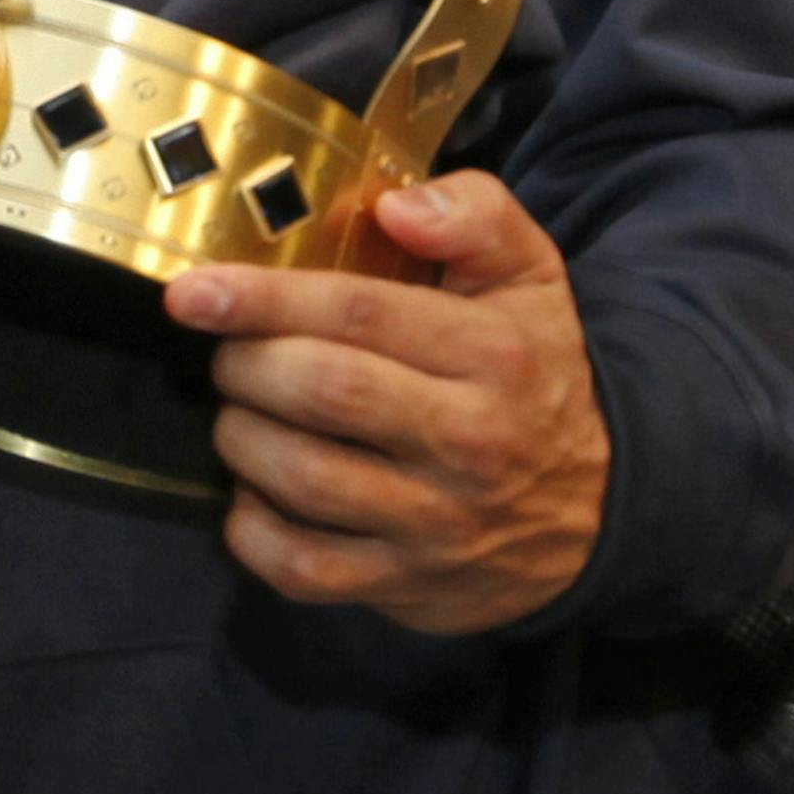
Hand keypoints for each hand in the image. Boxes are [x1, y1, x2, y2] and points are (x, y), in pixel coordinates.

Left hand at [164, 171, 609, 632]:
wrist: (600, 510)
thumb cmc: (531, 371)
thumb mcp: (528, 275)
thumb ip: (472, 214)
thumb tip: (396, 208)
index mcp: (492, 354)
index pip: (359, 313)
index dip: (263, 298)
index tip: (193, 291)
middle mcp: (468, 441)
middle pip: (323, 391)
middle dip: (246, 363)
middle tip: (228, 352)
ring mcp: (437, 523)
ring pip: (302, 478)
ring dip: (240, 436)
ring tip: (241, 409)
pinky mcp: (407, 585)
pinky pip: (301, 568)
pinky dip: (251, 528)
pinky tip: (254, 489)